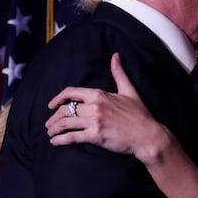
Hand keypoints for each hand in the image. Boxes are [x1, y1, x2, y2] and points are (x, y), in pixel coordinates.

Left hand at [46, 53, 169, 163]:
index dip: (58, 98)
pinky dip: (60, 140)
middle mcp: (94, 106)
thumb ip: (119, 73)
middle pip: (66, 110)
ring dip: (54, 128)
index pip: (71, 92)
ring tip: (50, 133)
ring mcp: (94, 121)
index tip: (51, 105)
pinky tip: (55, 142)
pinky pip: (72, 137)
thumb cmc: (140, 114)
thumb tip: (115, 56)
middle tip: (49, 124)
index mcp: (99, 94)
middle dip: (54, 117)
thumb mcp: (129, 90)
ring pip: (66, 123)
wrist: (147, 135)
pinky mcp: (95, 136)